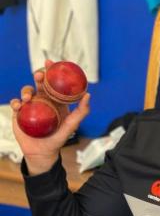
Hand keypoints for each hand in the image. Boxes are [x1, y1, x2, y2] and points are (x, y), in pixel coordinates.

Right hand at [9, 60, 89, 174]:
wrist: (42, 152)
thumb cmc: (58, 138)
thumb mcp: (72, 125)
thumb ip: (81, 112)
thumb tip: (88, 95)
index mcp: (56, 100)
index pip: (54, 83)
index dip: (52, 71)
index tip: (51, 62)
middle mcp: (43, 100)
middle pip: (39, 83)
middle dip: (38, 75)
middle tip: (39, 75)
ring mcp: (31, 106)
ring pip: (27, 91)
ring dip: (26, 90)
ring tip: (28, 98)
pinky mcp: (19, 113)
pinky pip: (15, 104)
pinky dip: (15, 102)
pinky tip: (19, 106)